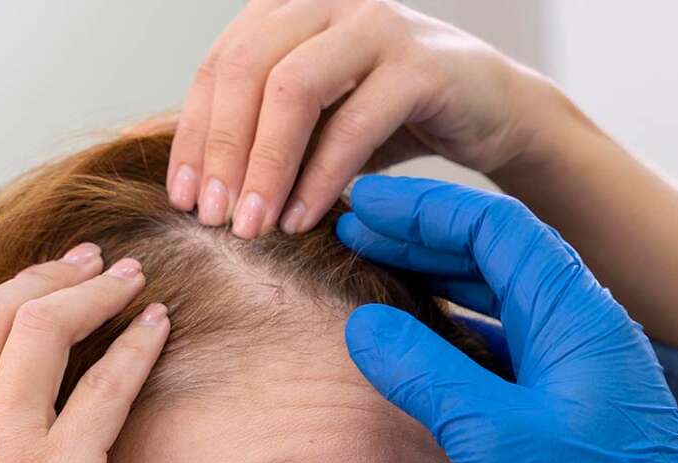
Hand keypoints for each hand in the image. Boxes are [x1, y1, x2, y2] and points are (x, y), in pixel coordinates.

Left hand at [165, 0, 556, 236]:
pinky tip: (302, 219)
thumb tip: (199, 186)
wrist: (494, 109)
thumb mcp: (319, 121)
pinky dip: (321, 177)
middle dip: (223, 151)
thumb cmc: (396, 117)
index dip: (196, 134)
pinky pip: (354, 124)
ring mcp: (374, 26)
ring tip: (252, 226)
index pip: (220, 66)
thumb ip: (266, 133)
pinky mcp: (420, 66)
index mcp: (289, 8)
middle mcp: (326, 2)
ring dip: (265, 165)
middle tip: (213, 219)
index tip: (183, 198)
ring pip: (293, 89)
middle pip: (247, 69)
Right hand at [336, 176, 677, 462]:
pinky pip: (512, 342)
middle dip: (424, 235)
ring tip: (378, 272)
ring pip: (504, 297)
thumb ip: (426, 373)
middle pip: (498, 252)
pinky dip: (463, 328)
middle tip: (355, 230)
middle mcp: (587, 327)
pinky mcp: (577, 405)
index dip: (423, 207)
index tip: (362, 202)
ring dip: (442, 279)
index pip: (494, 225)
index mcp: (576, 316)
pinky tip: (425, 340)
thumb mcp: (491, 439)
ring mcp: (585, 366)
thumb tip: (366, 324)